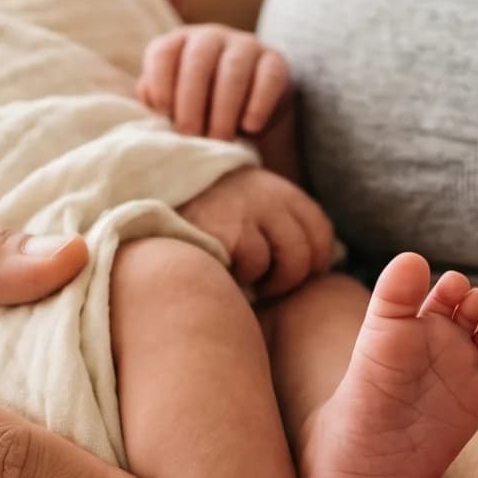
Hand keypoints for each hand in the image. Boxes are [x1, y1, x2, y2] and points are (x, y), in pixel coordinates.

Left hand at [137, 23, 292, 141]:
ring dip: (224, 108)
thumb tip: (150, 101)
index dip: (160, 84)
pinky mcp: (275, 61)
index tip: (163, 114)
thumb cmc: (199, 107)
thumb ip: (156, 100)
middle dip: (191, 102)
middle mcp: (210, 37)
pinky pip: (268, 77)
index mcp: (179, 42)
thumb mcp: (173, 103)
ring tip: (220, 138)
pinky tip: (250, 127)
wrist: (246, 110)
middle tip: (190, 135)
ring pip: (234, 69)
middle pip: (198, 61)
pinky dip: (258, 104)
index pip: (163, 53)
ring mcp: (245, 45)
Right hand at [178, 168, 333, 300]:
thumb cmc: (208, 215)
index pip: (321, 232)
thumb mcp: (250, 208)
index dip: (315, 262)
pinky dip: (243, 277)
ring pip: (291, 263)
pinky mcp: (228, 227)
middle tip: (266, 286)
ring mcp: (251, 210)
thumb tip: (318, 264)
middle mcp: (272, 196)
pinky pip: (255, 265)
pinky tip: (223, 269)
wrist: (156, 192)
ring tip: (245, 279)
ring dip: (270, 282)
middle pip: (309, 253)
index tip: (293, 276)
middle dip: (291, 279)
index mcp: (281, 191)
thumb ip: (280, 226)